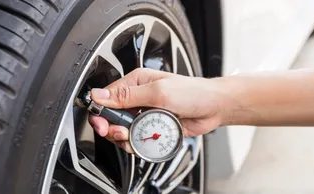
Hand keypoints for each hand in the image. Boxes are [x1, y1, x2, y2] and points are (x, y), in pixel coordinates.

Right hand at [88, 68, 223, 152]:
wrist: (213, 107)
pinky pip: (136, 138)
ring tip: (134, 137)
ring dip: (125, 137)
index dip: (100, 112)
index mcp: (136, 82)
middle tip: (121, 132)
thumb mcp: (158, 91)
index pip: (107, 96)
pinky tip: (143, 142)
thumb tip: (100, 95)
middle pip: (112, 116)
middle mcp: (138, 97)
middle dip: (112, 127)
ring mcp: (144, 113)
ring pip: (123, 129)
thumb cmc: (192, 92)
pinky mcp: (152, 127)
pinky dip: (136, 143)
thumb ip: (128, 95)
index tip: (102, 123)